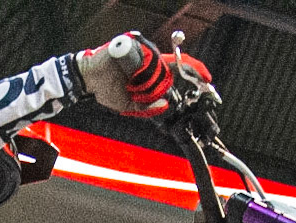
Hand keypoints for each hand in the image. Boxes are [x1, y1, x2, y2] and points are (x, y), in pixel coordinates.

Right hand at [79, 33, 212, 116]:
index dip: (195, 69)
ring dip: (146, 84)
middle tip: (139, 94)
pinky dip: (141, 72)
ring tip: (130, 86)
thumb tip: (164, 106)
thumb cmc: (108, 89)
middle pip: (167, 73)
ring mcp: (141, 48)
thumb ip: (148, 108)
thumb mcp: (130, 104)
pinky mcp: (132, 42)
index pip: (178, 66)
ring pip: (157, 67)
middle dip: (155, 89)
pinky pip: (146, 58)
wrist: (88, 80)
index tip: (208, 78)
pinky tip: (130, 77)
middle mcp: (149, 56)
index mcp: (151, 68)